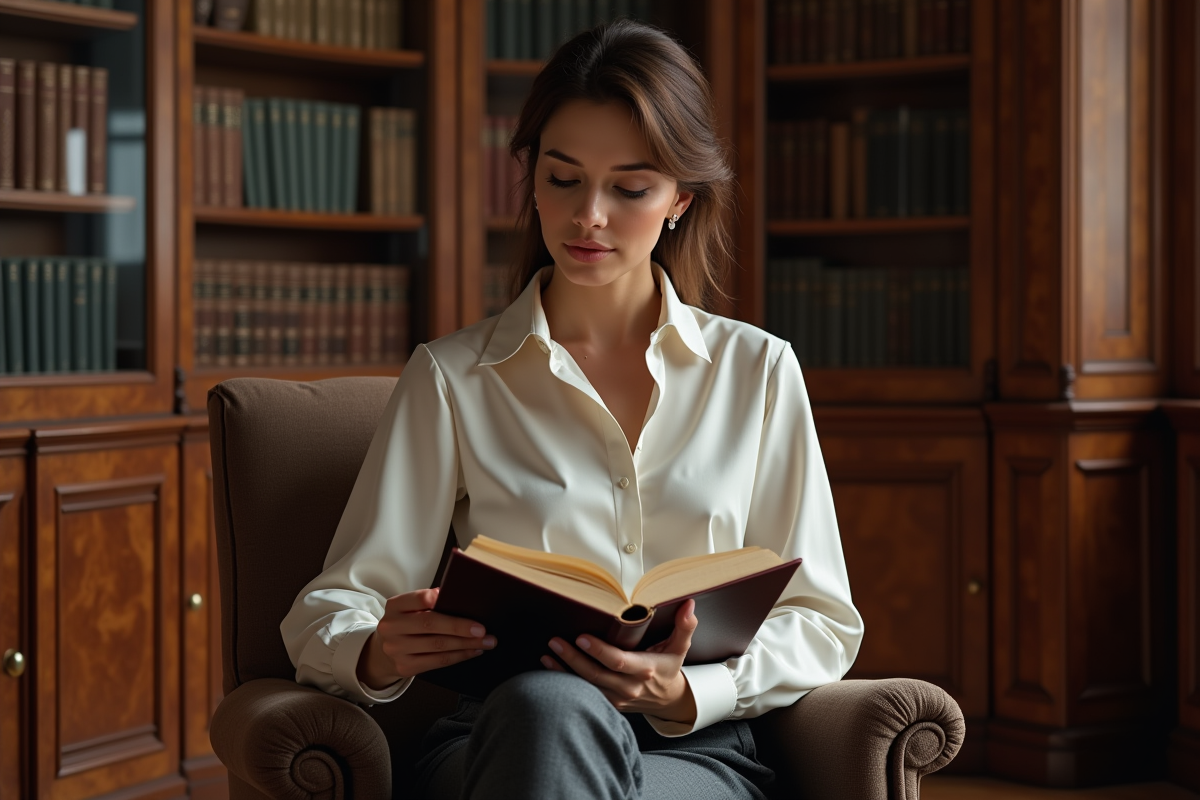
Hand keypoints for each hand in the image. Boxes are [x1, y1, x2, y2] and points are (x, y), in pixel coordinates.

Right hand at [357, 588, 496, 689]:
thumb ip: (427, 602)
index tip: (461, 601)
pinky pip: (438, 661)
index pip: (418, 599)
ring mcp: (397, 649)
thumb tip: (456, 599)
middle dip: (460, 626)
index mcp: (395, 606)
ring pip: (438, 645)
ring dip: (466, 644)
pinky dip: (459, 656)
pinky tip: (473, 651)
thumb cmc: (405, 625)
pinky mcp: (405, 667)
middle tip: (482, 629)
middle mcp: (392, 627)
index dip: (438, 599)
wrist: (382, 652)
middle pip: (430, 624)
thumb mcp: (408, 609)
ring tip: (486, 641)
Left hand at [542, 599, 698, 723]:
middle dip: (573, 659)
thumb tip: (689, 605)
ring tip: (547, 653)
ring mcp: (616, 698)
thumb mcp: (680, 647)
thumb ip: (684, 626)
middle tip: (555, 641)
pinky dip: (566, 680)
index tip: (582, 637)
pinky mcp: (607, 703)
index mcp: (644, 669)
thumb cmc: (669, 668)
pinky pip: (584, 693)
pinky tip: (550, 666)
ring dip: (564, 671)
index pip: (618, 662)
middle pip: (596, 674)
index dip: (599, 651)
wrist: (668, 700)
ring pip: (586, 686)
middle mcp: (628, 686)